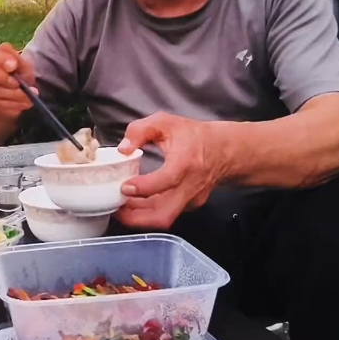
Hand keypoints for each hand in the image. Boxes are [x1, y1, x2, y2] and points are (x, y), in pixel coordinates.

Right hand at [0, 43, 36, 122]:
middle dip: (3, 78)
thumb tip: (10, 60)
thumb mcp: (20, 65)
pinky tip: (22, 104)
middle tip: (20, 85)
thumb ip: (17, 59)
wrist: (6, 94)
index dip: (0, 59)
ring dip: (13, 96)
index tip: (14, 66)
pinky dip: (11, 106)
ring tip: (29, 98)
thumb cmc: (14, 74)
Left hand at [114, 112, 225, 230]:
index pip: (168, 180)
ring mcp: (191, 199)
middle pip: (165, 213)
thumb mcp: (164, 122)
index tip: (125, 186)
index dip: (145, 186)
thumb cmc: (192, 135)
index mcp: (186, 162)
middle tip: (115, 207)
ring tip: (118, 207)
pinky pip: (167, 214)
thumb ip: (139, 130)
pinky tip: (133, 204)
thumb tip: (122, 149)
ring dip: (139, 217)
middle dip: (136, 216)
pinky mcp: (189, 206)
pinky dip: (148, 213)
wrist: (223, 151)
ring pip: (164, 218)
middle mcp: (190, 186)